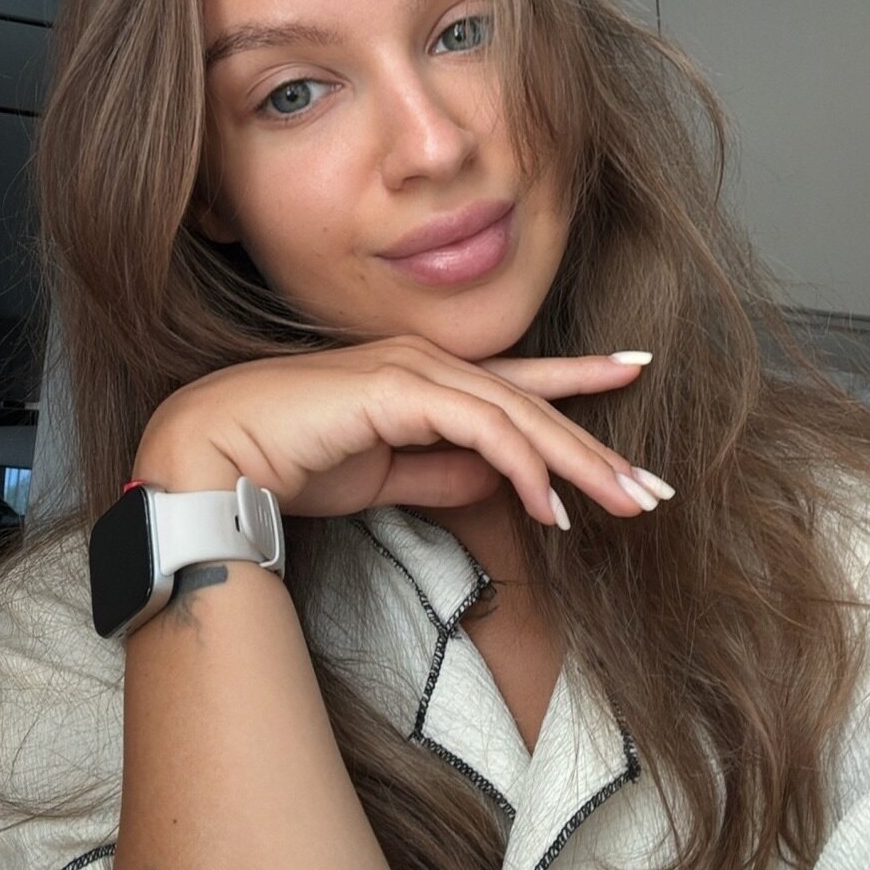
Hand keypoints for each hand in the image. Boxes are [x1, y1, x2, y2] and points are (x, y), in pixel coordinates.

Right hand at [133, 335, 653, 527]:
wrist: (214, 450)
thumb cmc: (286, 459)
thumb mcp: (384, 476)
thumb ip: (440, 474)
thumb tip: (498, 485)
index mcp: (423, 379)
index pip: (518, 380)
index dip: (579, 377)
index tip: (634, 373)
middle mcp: (427, 363)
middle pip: (533, 403)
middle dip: (597, 447)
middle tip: (654, 487)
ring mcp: (414, 369)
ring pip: (521, 414)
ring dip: (578, 464)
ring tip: (626, 504)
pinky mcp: (399, 387)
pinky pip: (483, 428)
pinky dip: (523, 466)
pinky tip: (552, 505)